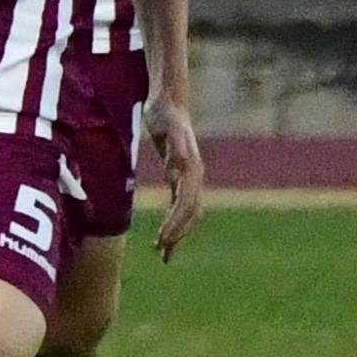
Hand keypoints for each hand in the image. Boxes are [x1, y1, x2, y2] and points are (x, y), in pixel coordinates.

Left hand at [138, 93, 206, 259]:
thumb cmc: (165, 114)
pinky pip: (180, 206)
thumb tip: (182, 162)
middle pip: (190, 214)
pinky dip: (174, 223)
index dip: (176, 224)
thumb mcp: (168, 127)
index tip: (162, 239)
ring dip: (178, 234)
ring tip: (164, 254)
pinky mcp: (180, 177)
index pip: (186, 204)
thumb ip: (176, 144)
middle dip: (178, 234)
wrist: (169, 102)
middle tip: (162, 254)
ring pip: (188, 214)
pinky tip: (164, 237)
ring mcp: (189, 178)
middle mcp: (194, 176)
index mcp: (192, 169)